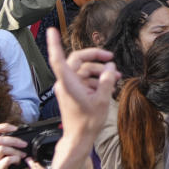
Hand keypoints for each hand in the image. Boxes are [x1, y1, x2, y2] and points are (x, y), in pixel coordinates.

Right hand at [0, 123, 24, 168]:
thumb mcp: (4, 155)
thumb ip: (8, 146)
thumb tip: (22, 139)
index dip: (3, 126)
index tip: (15, 128)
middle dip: (14, 140)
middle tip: (24, 144)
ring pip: (2, 149)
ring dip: (15, 151)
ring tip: (21, 155)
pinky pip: (6, 160)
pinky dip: (15, 159)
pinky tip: (17, 162)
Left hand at [46, 28, 117, 144]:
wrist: (80, 138)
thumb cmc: (87, 122)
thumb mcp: (102, 100)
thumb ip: (107, 80)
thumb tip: (111, 68)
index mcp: (68, 83)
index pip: (58, 59)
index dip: (54, 44)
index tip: (51, 31)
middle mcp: (66, 83)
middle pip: (78, 60)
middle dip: (95, 57)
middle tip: (111, 58)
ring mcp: (69, 87)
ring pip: (84, 70)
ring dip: (100, 71)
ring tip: (116, 77)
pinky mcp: (73, 92)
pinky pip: (85, 79)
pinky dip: (97, 79)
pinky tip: (109, 84)